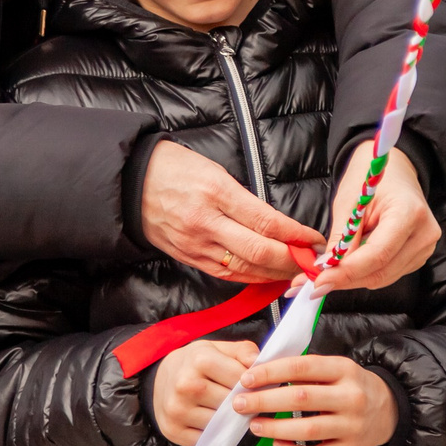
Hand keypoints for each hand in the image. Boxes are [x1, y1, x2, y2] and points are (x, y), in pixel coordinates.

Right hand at [140, 141, 322, 282]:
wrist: (130, 182)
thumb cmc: (174, 168)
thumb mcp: (214, 171)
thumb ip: (244, 199)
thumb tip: (276, 225)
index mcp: (216, 192)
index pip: (266, 222)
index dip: (296, 235)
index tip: (315, 240)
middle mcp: (206, 222)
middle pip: (259, 251)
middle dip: (291, 260)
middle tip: (312, 261)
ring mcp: (195, 244)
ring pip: (244, 269)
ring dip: (275, 273)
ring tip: (296, 272)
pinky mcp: (187, 258)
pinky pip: (225, 274)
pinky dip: (250, 278)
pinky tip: (266, 276)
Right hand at [153, 338, 256, 445]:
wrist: (162, 376)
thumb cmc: (196, 362)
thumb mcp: (218, 348)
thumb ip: (243, 351)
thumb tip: (259, 361)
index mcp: (200, 360)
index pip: (240, 379)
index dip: (253, 385)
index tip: (257, 388)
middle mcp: (185, 384)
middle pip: (231, 403)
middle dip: (244, 404)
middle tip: (247, 402)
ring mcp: (177, 409)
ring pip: (220, 423)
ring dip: (230, 421)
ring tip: (231, 412)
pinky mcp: (172, 430)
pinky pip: (206, 439)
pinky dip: (214, 434)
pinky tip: (215, 423)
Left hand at [232, 353, 397, 445]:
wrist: (390, 409)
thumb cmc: (351, 385)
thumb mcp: (335, 368)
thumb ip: (305, 370)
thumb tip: (261, 374)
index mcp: (344, 369)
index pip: (303, 366)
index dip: (272, 372)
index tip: (246, 378)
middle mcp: (351, 397)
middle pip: (302, 398)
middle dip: (265, 401)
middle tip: (240, 403)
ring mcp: (352, 426)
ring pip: (308, 430)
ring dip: (275, 429)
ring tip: (254, 425)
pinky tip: (277, 445)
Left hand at [310, 141, 439, 291]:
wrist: (394, 171)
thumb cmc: (371, 178)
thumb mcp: (349, 201)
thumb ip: (341, 238)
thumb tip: (327, 269)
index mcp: (409, 212)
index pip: (378, 254)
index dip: (347, 272)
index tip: (321, 281)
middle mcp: (424, 233)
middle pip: (381, 271)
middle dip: (347, 279)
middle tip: (318, 282)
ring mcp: (425, 247)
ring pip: (384, 277)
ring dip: (355, 277)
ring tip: (332, 269)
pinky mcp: (419, 256)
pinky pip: (389, 273)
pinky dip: (366, 272)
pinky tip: (352, 262)